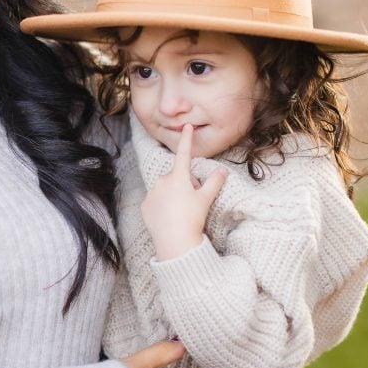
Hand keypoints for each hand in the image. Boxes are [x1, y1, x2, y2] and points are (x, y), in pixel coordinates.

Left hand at [141, 124, 226, 259]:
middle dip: (185, 184)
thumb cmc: (192, 218)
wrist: (174, 242)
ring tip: (180, 212)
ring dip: (173, 195)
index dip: (186, 139)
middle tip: (191, 201)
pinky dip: (162, 206)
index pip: (184, 154)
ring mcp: (151, 193)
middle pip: (177, 177)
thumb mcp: (206, 199)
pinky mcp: (145, 205)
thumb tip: (222, 170)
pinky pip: (156, 201)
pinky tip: (169, 217)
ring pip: (165, 189)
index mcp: (178, 177)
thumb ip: (214, 182)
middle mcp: (162, 181)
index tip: (186, 126)